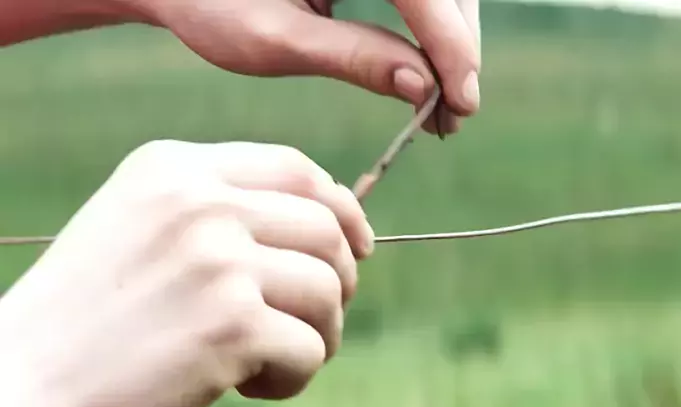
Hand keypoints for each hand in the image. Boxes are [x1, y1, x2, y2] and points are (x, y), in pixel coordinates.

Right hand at [0, 140, 372, 406]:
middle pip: (325, 226)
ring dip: (319, 333)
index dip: (341, 207)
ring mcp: (217, 259)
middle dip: (340, 278)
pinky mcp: (231, 324)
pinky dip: (294, 376)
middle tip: (317, 320)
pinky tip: (248, 387)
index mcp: (175, 168)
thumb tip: (327, 221)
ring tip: (272, 360)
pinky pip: (310, 348)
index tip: (356, 247)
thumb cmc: (86, 322)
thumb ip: (222, 213)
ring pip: (328, 289)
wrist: (18, 394)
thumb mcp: (144, 231)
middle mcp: (199, 202)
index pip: (295, 168)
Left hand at [130, 0, 480, 136]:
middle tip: (454, 113)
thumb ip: (353, 58)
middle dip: (458, 48)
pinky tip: (426, 67)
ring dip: (451, 40)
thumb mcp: (276, 40)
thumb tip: (423, 88)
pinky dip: (432, 26)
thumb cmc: (210, 4)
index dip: (450, 48)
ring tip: (441, 101)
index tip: (461, 104)